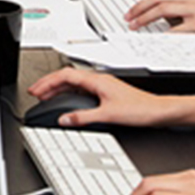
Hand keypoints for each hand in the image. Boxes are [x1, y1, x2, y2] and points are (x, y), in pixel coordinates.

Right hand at [25, 68, 163, 127]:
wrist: (158, 110)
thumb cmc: (140, 108)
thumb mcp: (108, 115)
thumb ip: (83, 117)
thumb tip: (64, 118)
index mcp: (97, 80)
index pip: (65, 76)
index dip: (48, 82)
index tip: (36, 90)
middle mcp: (99, 80)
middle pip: (67, 77)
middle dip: (49, 84)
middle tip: (35, 93)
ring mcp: (103, 86)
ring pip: (74, 83)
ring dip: (58, 89)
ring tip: (46, 97)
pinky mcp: (107, 93)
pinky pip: (82, 90)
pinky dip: (69, 95)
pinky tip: (67, 103)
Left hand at [127, 0, 194, 36]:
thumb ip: (184, 12)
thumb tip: (165, 22)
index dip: (143, 2)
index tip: (133, 11)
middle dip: (138, 8)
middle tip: (128, 18)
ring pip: (162, 9)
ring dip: (145, 18)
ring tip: (136, 26)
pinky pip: (177, 28)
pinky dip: (165, 33)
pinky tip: (157, 38)